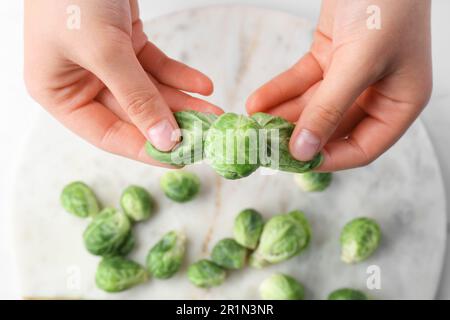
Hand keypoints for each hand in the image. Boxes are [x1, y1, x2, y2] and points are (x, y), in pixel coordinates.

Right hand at [24, 0, 221, 165]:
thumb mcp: (104, 50)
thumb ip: (136, 98)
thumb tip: (165, 141)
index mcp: (60, 94)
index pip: (108, 135)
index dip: (146, 149)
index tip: (182, 158)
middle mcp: (82, 83)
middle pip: (134, 115)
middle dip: (173, 123)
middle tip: (208, 135)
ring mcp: (105, 64)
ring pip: (150, 93)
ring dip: (183, 102)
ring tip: (215, 112)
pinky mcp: (125, 44)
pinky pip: (156, 68)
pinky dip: (180, 75)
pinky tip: (204, 85)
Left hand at [246, 0, 431, 170]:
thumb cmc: (387, 5)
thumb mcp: (360, 63)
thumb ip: (329, 109)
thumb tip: (303, 151)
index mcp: (399, 103)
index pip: (362, 147)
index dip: (328, 159)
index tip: (294, 163)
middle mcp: (376, 93)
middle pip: (332, 128)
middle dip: (297, 136)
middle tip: (265, 145)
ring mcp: (351, 76)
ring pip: (312, 106)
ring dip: (282, 115)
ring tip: (254, 124)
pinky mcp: (330, 57)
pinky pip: (301, 82)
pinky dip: (280, 91)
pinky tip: (257, 102)